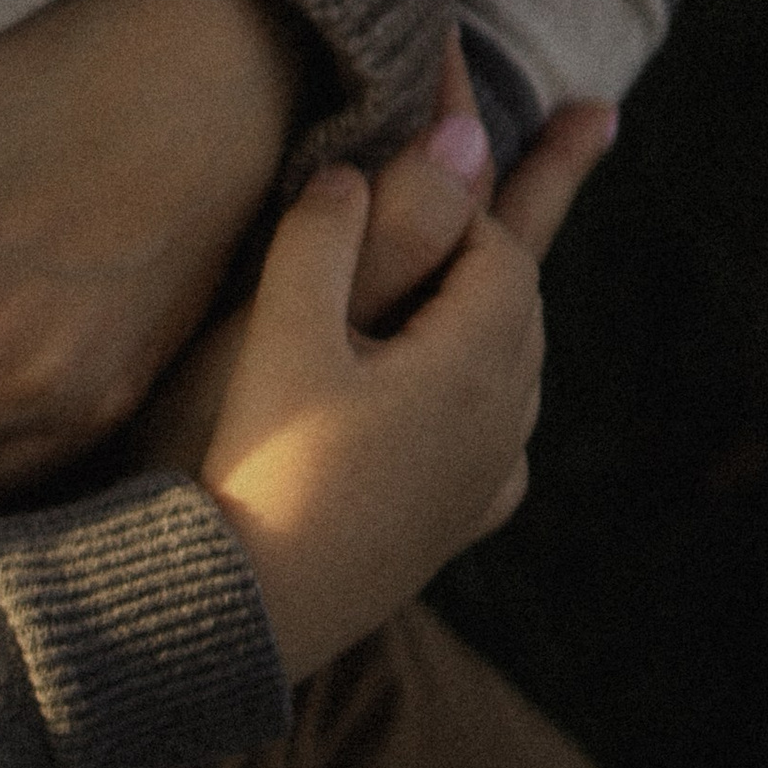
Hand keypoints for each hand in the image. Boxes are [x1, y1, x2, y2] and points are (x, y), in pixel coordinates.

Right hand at [198, 166, 546, 683]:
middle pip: (519, 303)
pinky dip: (482, 392)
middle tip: (491, 172)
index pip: (500, 247)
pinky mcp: (455, 523)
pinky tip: (456, 402)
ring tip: (474, 275)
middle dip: (490, 237)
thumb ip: (331, 232)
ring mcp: (485, 479)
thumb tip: (378, 159)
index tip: (409, 160)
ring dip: (489, 312)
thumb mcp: (283, 329)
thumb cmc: (265, 460)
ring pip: (513, 370)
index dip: (458, 193)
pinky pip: (495, 438)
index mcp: (477, 361)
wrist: (249, 608)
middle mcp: (504, 421)